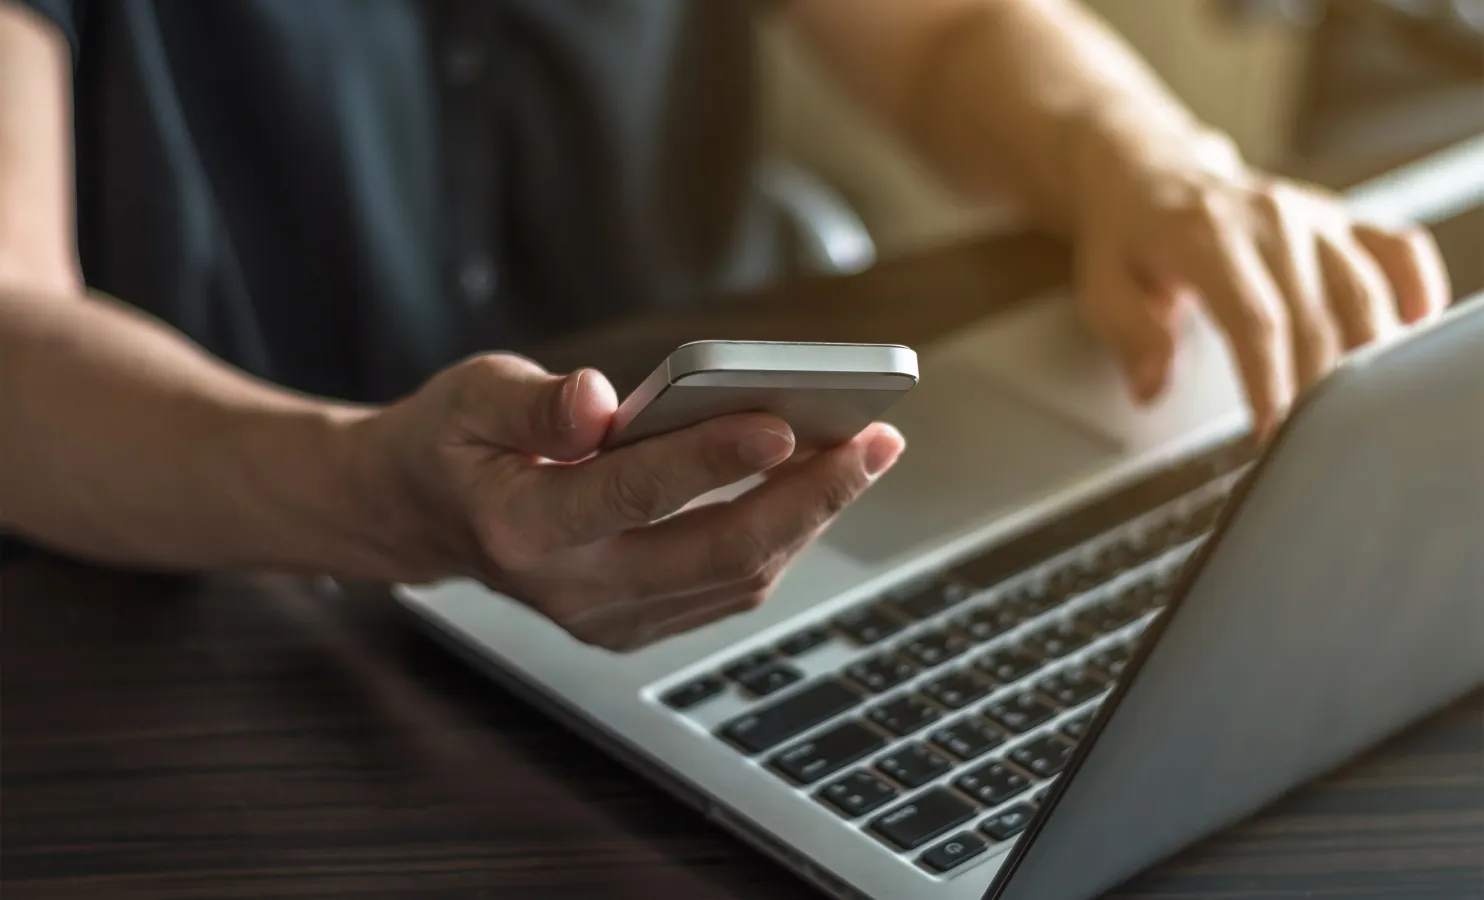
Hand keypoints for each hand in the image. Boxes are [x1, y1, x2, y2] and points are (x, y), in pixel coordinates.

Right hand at [361, 353, 904, 650]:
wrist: (422, 517)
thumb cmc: (452, 444)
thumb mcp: (470, 395)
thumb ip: (534, 403)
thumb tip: (599, 400)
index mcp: (523, 526)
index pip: (633, 493)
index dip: (711, 459)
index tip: (784, 421)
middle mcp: (571, 589)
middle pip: (714, 554)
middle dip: (806, 498)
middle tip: (872, 442)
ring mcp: (607, 618)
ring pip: (736, 580)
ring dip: (809, 518)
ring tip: (864, 454)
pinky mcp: (635, 623)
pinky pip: (727, 590)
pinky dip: (781, 539)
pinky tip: (814, 487)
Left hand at [1072, 123, 1450, 435]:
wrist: (1148, 172)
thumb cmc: (1127, 235)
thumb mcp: (1101, 285)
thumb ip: (1130, 335)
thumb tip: (1152, 386)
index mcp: (1205, 234)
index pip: (1253, 318)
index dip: (1269, 380)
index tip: (1272, 431)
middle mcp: (1268, 218)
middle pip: (1312, 316)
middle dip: (1313, 388)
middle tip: (1305, 441)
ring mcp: (1309, 217)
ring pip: (1361, 291)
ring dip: (1364, 355)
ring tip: (1354, 412)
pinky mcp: (1337, 219)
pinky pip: (1395, 249)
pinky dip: (1414, 287)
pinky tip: (1412, 328)